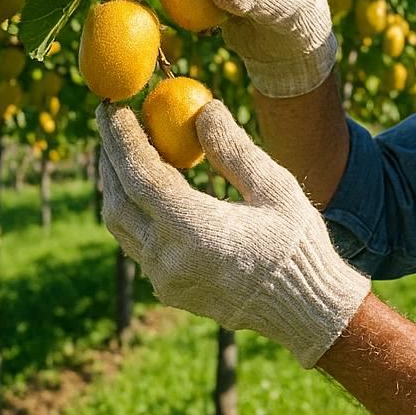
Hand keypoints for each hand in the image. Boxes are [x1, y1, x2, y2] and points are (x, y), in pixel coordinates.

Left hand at [96, 99, 370, 367]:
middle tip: (112, 117)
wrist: (304, 308)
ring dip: (116, 181)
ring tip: (123, 145)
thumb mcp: (275, 188)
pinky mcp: (168, 288)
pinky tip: (145, 185)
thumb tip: (204, 108)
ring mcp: (165, 278)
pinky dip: (132, 206)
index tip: (114, 106)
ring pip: (120, 222)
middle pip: (120, 197)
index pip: (142, 176)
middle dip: (111, 154)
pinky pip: (135, 241)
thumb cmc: (297, 243)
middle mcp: (171, 259)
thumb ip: (234, 149)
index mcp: (198, 231)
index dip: (123, 137)